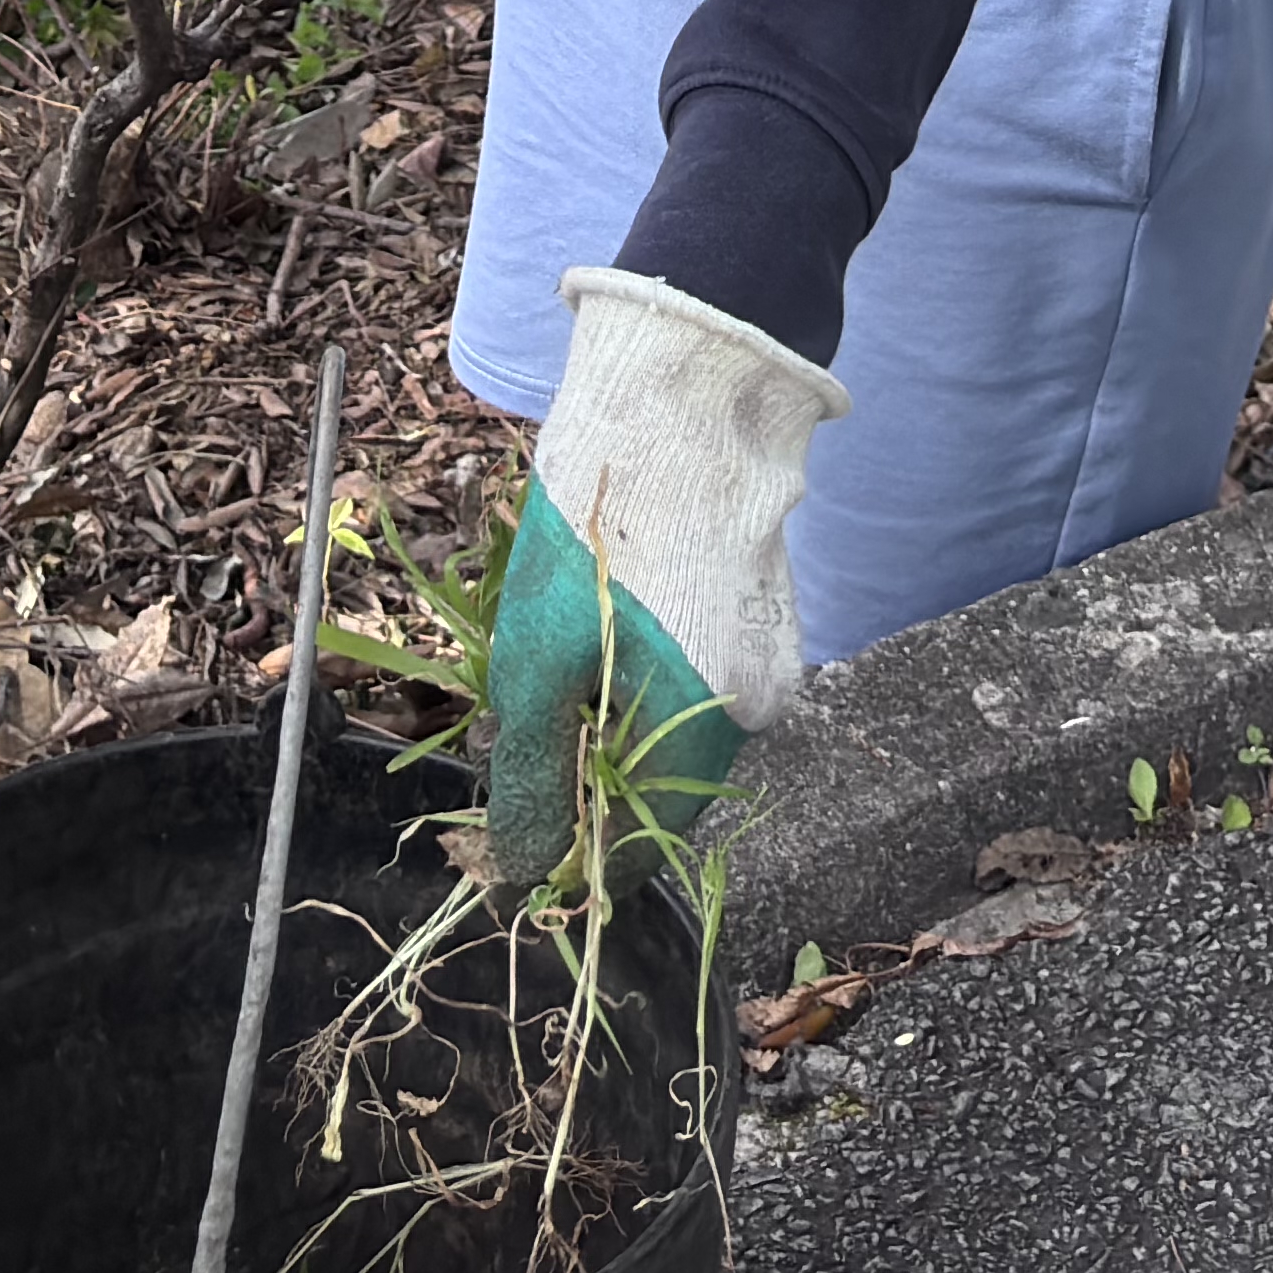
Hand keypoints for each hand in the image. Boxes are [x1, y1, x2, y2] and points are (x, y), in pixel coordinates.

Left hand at [482, 263, 832, 854]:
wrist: (679, 398)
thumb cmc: (599, 533)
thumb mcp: (536, 666)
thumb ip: (533, 781)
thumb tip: (523, 874)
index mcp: (707, 739)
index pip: (637, 856)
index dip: (565, 857)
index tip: (505, 836)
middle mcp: (755, 717)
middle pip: (655, 791)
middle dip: (582, 778)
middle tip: (520, 723)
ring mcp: (767, 660)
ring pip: (670, 731)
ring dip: (608, 721)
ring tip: (559, 653)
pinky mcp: (761, 613)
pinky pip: (692, 675)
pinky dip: (641, 672)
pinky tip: (604, 617)